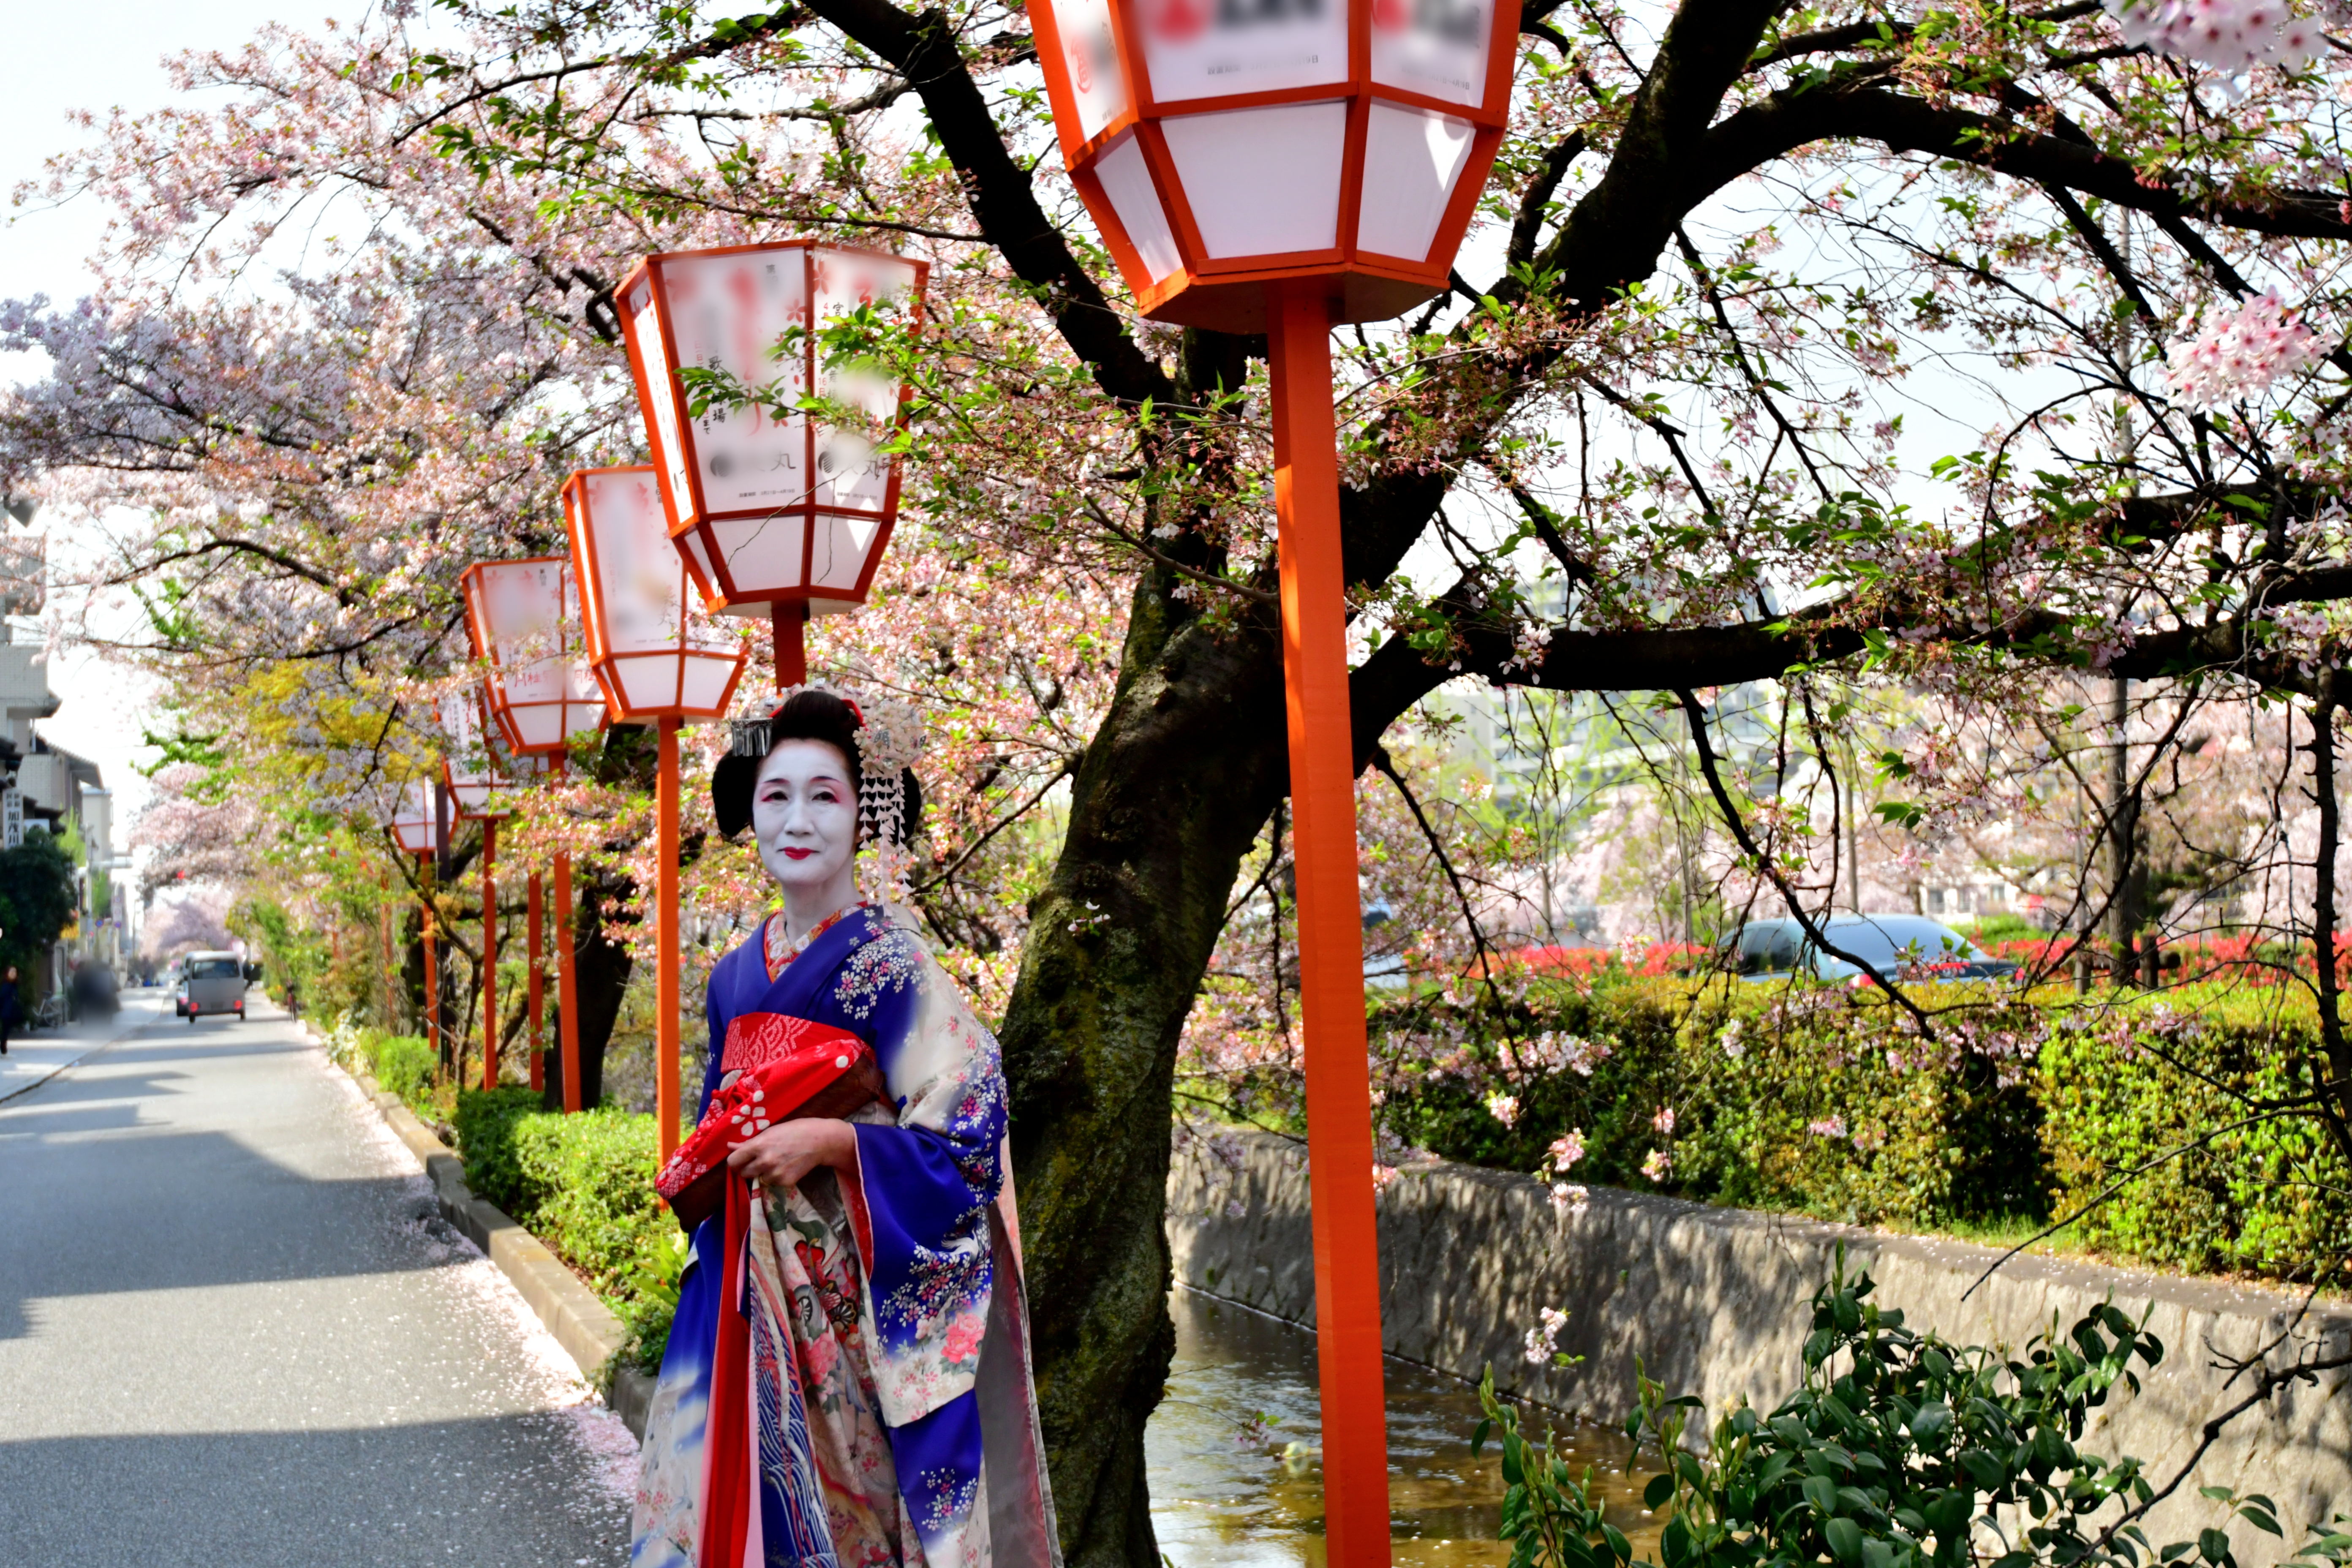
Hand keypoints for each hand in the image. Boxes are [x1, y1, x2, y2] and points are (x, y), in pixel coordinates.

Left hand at [727, 1118, 858, 1189]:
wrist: (820, 1140)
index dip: (735, 1162)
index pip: (733, 1161)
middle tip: (759, 1162)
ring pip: (759, 1179)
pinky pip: (773, 1183)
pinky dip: (778, 1177)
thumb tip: (729, 1146)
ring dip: (764, 1174)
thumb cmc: (794, 1130)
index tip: (741, 1160)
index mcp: (758, 1145)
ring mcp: (775, 1173)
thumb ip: (749, 1142)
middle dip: (749, 1169)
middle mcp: (764, 1161)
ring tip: (778, 1162)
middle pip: (743, 1173)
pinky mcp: (785, 1182)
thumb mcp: (770, 1132)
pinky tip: (787, 1167)